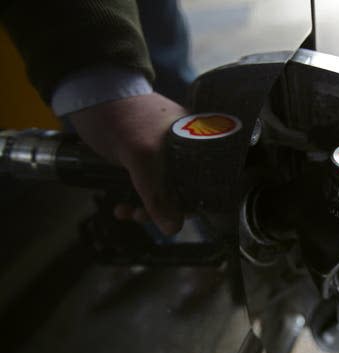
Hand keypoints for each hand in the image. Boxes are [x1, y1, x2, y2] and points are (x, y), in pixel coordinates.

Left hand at [69, 93, 186, 234]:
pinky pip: (144, 185)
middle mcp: (184, 148)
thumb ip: (158, 193)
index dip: (191, 202)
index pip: (204, 181)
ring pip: (161, 190)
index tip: (172, 217)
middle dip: (161, 209)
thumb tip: (173, 229)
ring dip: (144, 207)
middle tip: (140, 216)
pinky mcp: (142, 156)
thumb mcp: (141, 156)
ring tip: (125, 212)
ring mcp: (162, 152)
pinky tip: (120, 204)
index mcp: (196, 142)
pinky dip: (133, 197)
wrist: (89, 91)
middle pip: (182, 189)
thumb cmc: (121, 116)